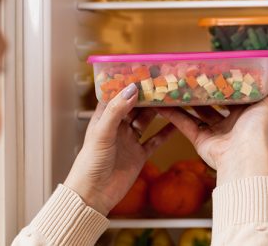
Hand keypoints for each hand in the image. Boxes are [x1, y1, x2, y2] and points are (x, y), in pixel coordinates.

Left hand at [64, 84, 174, 215]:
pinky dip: (166, 132)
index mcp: (104, 118)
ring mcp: (129, 140)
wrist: (94, 195)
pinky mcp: (139, 154)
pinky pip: (155, 140)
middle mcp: (118, 127)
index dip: (128, 83)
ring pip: (147, 120)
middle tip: (163, 82)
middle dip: (147, 95)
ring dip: (158, 111)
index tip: (143, 72)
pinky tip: (177, 124)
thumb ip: (117, 111)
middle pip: (135, 106)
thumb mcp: (102, 133)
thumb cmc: (90, 163)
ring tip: (172, 98)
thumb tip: (132, 89)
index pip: (117, 95)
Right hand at [156, 88, 267, 185]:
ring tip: (173, 87)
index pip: (232, 96)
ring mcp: (214, 132)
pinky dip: (173, 115)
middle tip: (189, 77)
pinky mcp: (200, 140)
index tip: (210, 71)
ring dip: (184, 101)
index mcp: (244, 113)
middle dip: (202, 91)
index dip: (222, 84)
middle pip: (212, 104)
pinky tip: (162, 104)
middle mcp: (229, 122)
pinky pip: (184, 125)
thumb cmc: (258, 127)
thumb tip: (266, 77)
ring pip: (196, 113)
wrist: (244, 153)